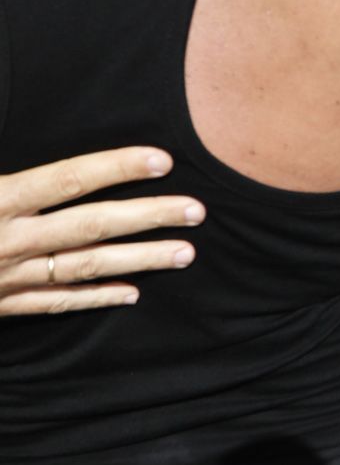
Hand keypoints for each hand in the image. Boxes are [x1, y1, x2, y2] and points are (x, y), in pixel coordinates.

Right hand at [0, 149, 203, 316]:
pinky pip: (58, 302)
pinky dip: (97, 297)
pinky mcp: (4, 303)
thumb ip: (6, 170)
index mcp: (0, 199)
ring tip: (184, 253)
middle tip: (195, 211)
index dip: (118, 168)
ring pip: (86, 267)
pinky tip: (133, 293)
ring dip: (139, 259)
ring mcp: (10, 275)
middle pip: (92, 225)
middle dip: (148, 216)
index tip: (162, 161)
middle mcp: (10, 239)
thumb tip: (52, 161)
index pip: (69, 179)